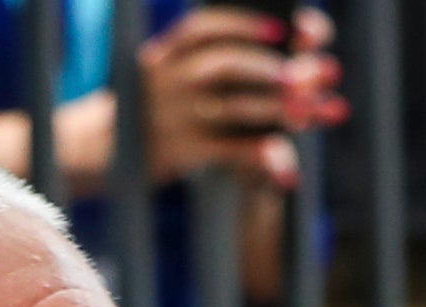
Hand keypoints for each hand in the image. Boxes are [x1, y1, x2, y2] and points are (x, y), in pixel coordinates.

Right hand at [140, 9, 346, 187]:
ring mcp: (173, 114)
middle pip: (229, 64)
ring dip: (278, 108)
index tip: (282, 29)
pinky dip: (260, 154)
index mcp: (167, 51)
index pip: (205, 27)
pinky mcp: (179, 151)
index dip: (246, 24)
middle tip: (321, 72)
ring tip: (312, 112)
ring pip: (233, 106)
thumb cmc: (156, 108)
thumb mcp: (167, 72)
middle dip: (277, 68)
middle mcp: (167, 78)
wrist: (103, 151)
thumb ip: (210, 58)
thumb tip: (286, 47)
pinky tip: (287, 162)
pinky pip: (227, 150)